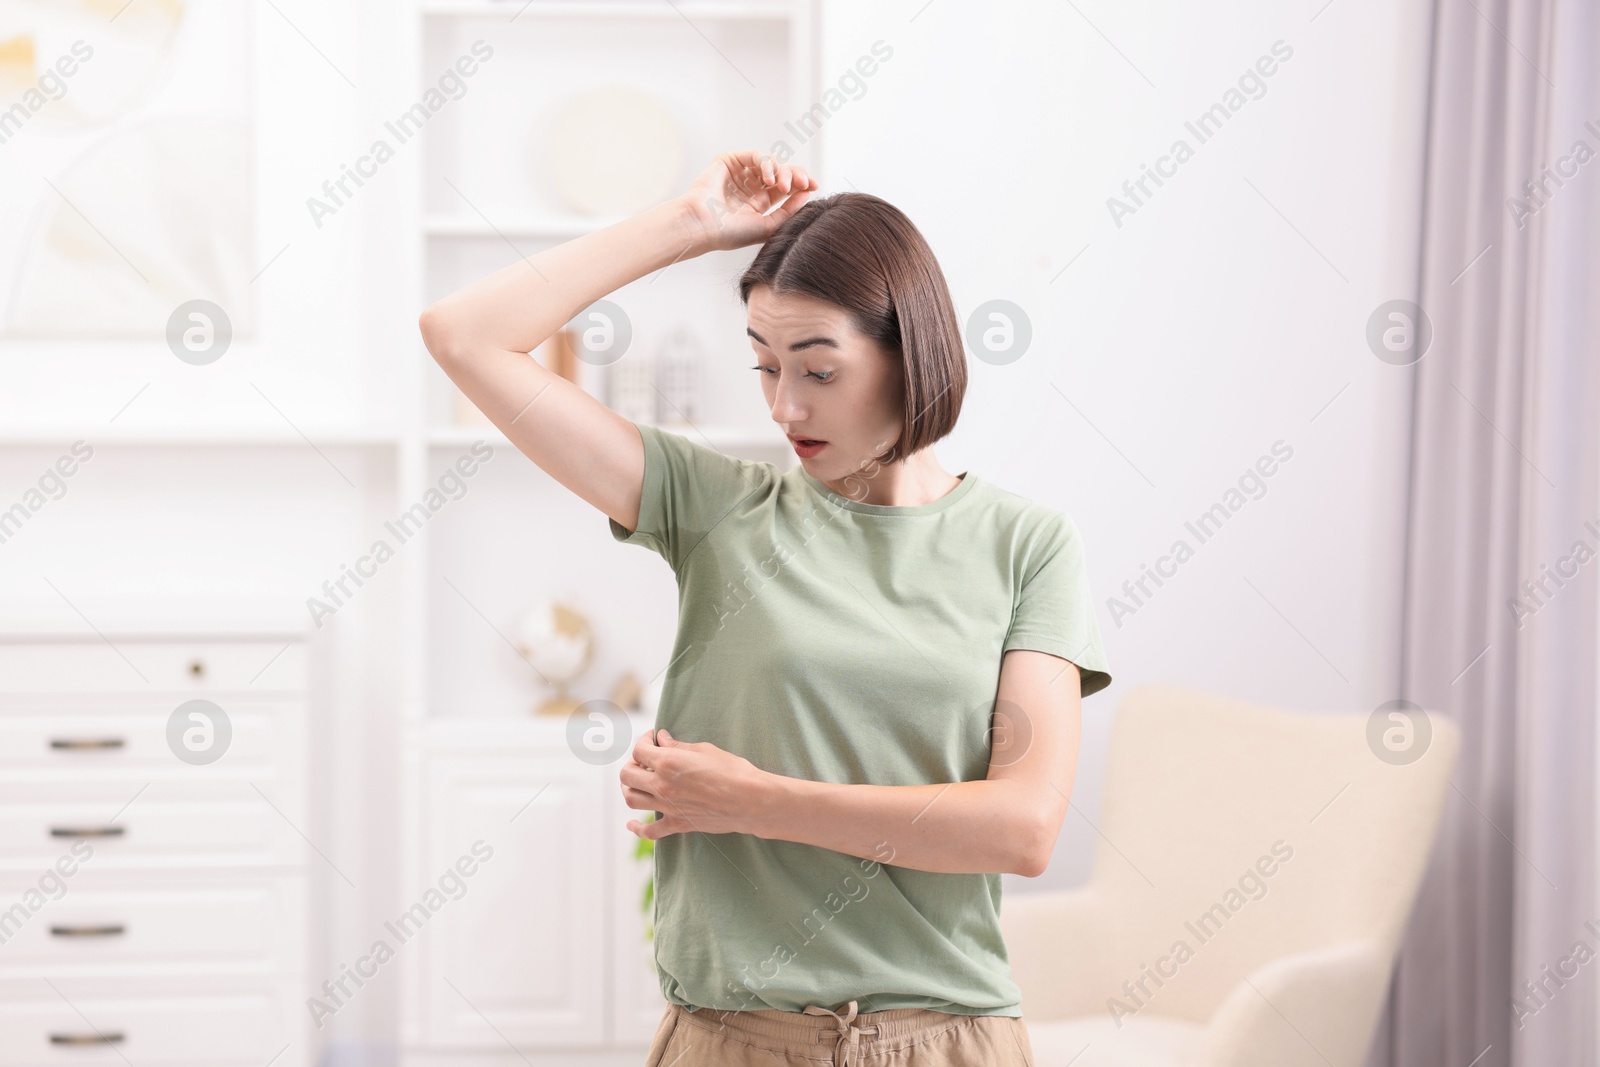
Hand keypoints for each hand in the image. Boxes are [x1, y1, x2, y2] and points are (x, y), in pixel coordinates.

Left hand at [620, 728, 767, 838]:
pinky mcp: (677, 824)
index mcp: (668, 763)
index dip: (644, 740)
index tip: (654, 738)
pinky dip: (637, 829)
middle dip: (632, 763)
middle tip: (645, 759)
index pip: (639, 750)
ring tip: (638, 782)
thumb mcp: (704, 750)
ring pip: (632, 799)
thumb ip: (678, 746)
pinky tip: (632, 824)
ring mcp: (667, 807)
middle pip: (627, 775)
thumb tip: (661, 739)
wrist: (750, 801)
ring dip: (630, 788)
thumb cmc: (732, 770)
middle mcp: (662, 786)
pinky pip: (649, 831)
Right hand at [677, 150, 817, 252]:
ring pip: (771, 164)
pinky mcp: (729, 161)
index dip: (801, 184)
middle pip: (781, 174)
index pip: (785, 189)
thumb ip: (788, 212)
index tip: (814, 186)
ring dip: (782, 172)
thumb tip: (807, 194)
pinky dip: (767, 164)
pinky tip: (770, 179)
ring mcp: (740, 173)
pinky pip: (755, 156)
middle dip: (795, 176)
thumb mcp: (768, 226)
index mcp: (758, 204)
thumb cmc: (730, 232)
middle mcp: (750, 187)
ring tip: (783, 186)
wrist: (703, 226)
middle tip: (805, 183)